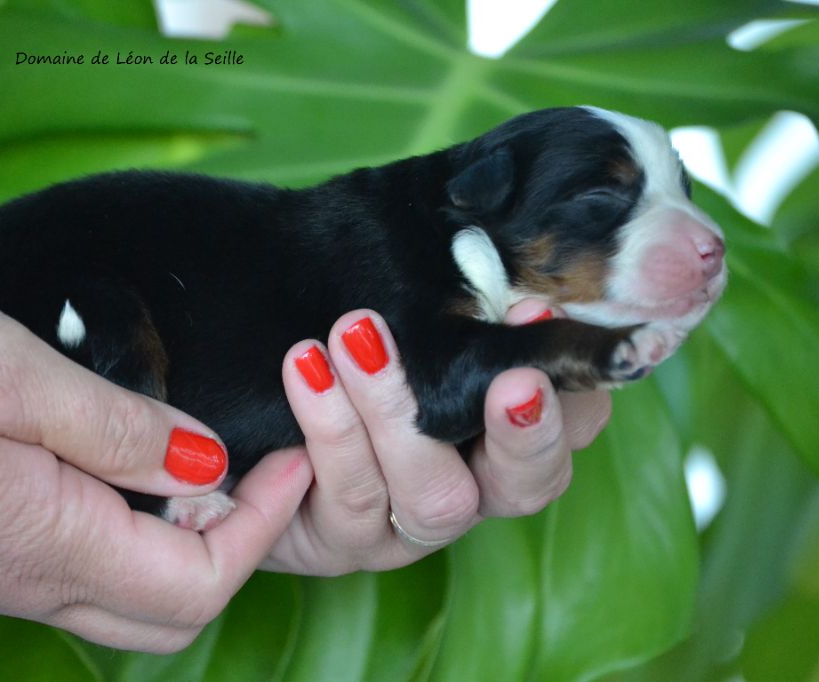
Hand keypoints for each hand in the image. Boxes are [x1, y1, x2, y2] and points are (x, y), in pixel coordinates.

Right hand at [0, 267, 312, 674]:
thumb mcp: (4, 371)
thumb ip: (116, 427)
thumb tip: (205, 463)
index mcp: (46, 543)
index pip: (200, 580)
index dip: (261, 525)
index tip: (288, 459)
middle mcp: (29, 577)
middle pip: (174, 610)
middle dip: (238, 547)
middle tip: (255, 467)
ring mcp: (3, 570)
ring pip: (134, 596)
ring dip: (194, 543)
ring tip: (209, 463)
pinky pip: (91, 568)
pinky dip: (143, 532)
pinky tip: (140, 466)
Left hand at [263, 302, 610, 574]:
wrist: (243, 417)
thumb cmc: (343, 345)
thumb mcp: (403, 313)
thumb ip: (455, 297)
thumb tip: (489, 254)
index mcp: (504, 431)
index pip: (575, 419)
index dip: (572, 379)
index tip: (540, 311)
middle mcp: (473, 486)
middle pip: (529, 484)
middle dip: (525, 432)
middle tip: (512, 378)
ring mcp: (411, 523)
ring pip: (433, 495)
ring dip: (396, 412)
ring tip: (354, 335)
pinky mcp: (346, 543)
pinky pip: (349, 500)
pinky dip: (330, 432)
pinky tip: (305, 370)